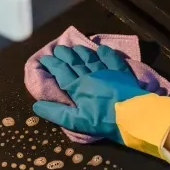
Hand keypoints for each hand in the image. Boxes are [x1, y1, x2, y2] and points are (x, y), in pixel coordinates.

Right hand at [33, 45, 147, 141]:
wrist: (133, 116)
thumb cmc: (102, 120)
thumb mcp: (76, 121)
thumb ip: (56, 113)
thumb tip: (36, 105)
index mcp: (77, 87)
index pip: (60, 72)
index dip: (52, 64)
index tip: (44, 59)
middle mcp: (89, 75)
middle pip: (74, 62)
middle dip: (64, 54)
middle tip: (57, 49)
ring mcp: (106, 72)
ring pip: (90, 58)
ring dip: (81, 52)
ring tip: (75, 47)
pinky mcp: (121, 73)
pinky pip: (112, 60)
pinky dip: (106, 53)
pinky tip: (101, 49)